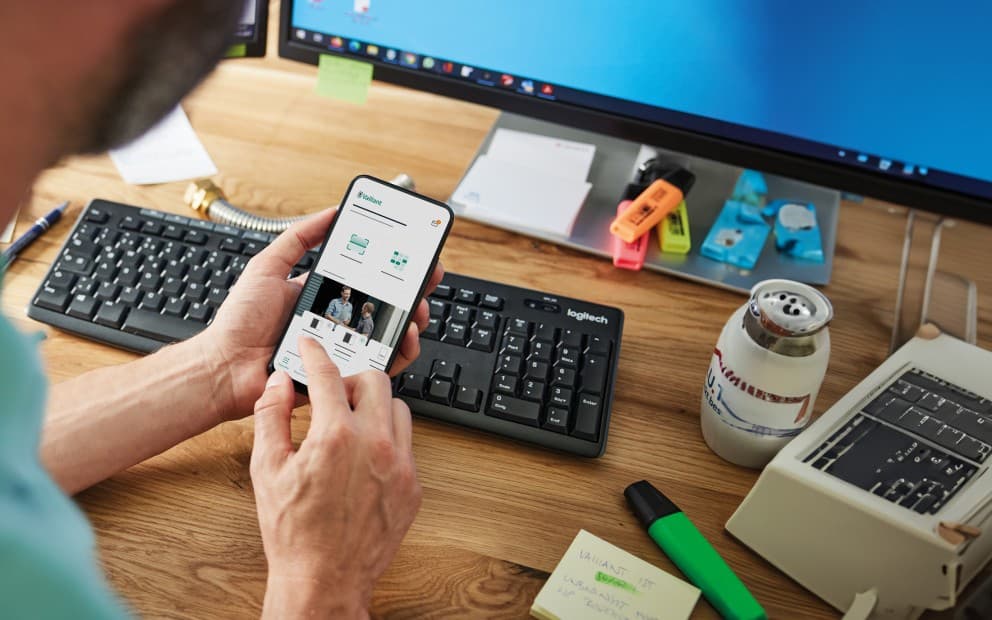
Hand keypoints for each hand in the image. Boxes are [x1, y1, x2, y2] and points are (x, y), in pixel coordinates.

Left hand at [196, 209, 442, 419]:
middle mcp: (340, 321)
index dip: (392, 266)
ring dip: (413, 317)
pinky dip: (401, 351)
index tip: (411, 251)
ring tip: (417, 307)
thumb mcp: (267, 267)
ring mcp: (346, 347)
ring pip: (392, 333)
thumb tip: (330, 212)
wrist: (226, 367)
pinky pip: (383, 365)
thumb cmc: (240, 322)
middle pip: (388, 304)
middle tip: (428, 276)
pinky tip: (404, 334)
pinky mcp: (346, 374)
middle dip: (415, 289)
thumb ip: (298, 238)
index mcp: (325, 296)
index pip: (368, 277)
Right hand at [251, 339, 421, 617]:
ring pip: (398, 408)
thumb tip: (280, 383)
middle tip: (334, 394)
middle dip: (351, 380)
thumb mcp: (267, 469)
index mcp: (335, 436)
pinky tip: (365, 454)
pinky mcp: (413, 485)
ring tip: (351, 424)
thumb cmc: (293, 532)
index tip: (312, 347)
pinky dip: (388, 437)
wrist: (324, 580)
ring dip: (375, 407)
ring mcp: (399, 465)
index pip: (328, 375)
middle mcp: (374, 444)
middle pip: (375, 381)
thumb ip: (272, 416)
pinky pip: (407, 443)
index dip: (316, 354)